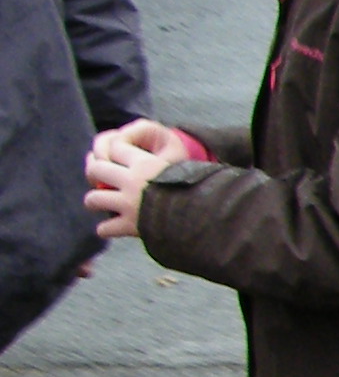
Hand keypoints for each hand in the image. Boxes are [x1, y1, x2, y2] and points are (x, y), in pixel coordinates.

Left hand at [81, 123, 189, 242]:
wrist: (207, 215)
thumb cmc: (199, 189)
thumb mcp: (181, 167)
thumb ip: (160, 163)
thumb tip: (152, 161)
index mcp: (145, 163)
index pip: (114, 147)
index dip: (112, 152)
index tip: (114, 158)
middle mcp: (132, 181)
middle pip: (95, 169)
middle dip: (93, 174)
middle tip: (98, 180)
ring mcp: (128, 204)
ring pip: (93, 199)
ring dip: (94, 201)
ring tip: (100, 204)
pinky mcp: (129, 226)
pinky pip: (105, 228)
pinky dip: (107, 229)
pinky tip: (112, 228)